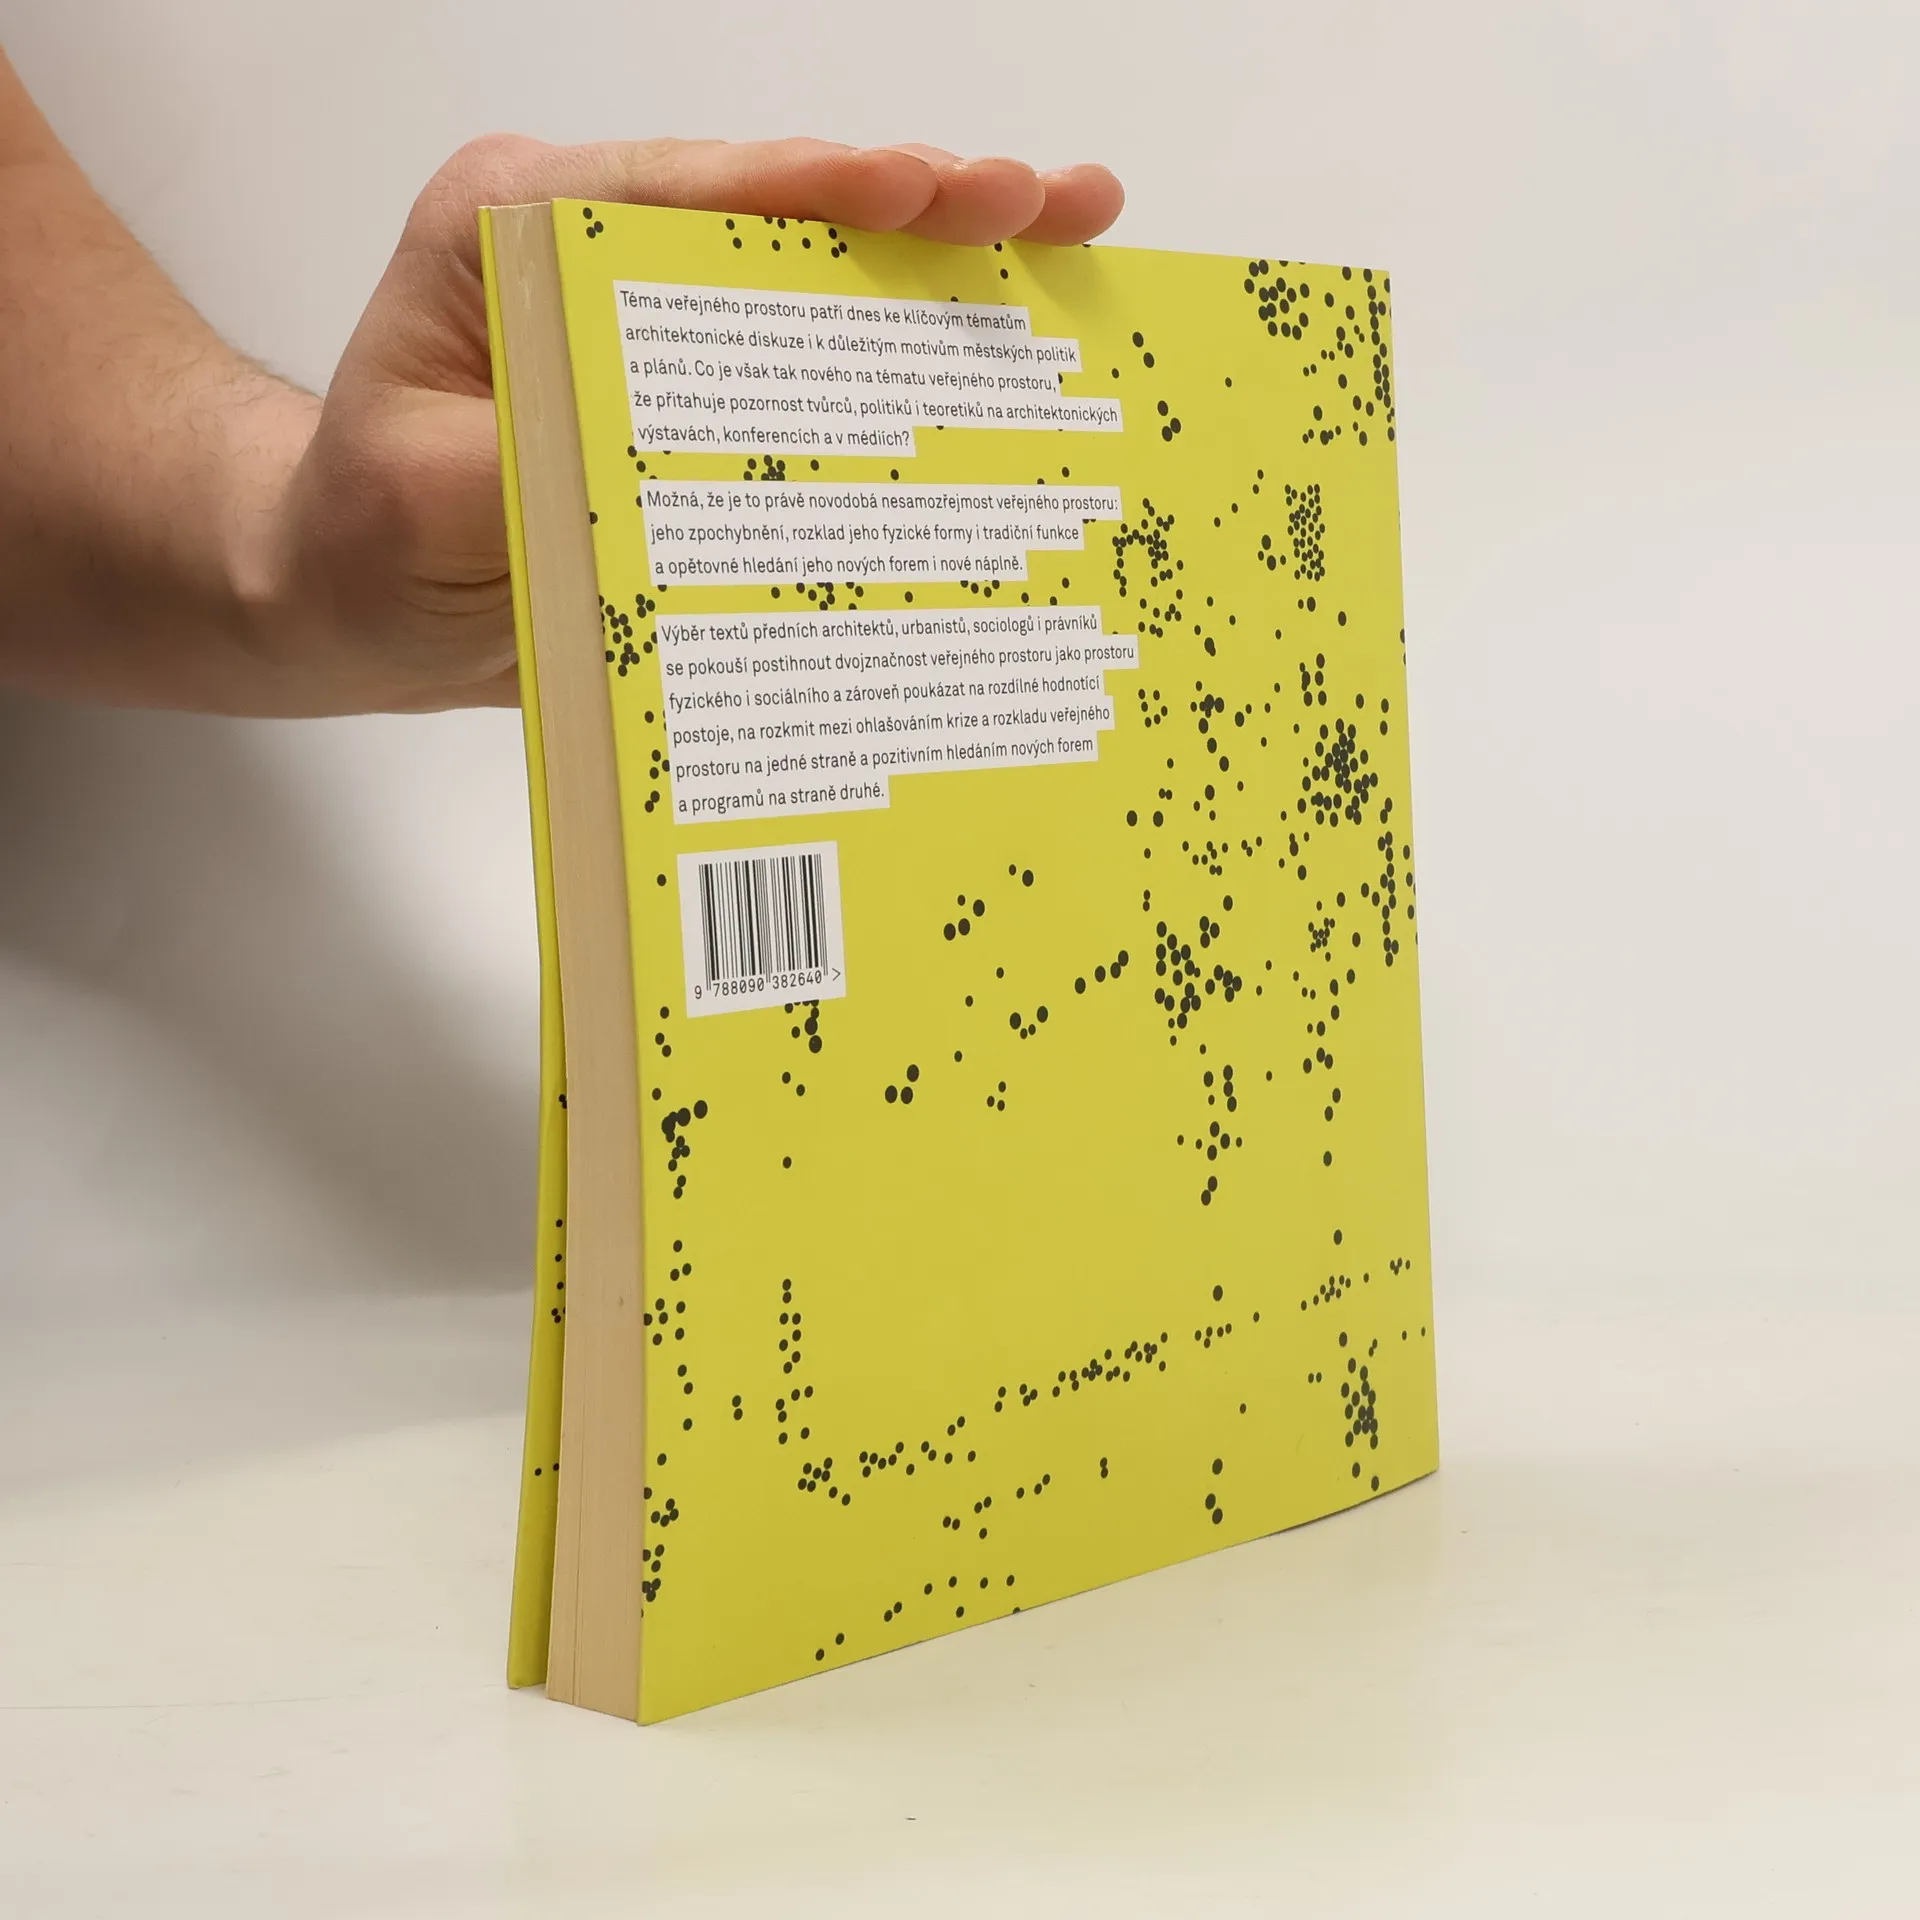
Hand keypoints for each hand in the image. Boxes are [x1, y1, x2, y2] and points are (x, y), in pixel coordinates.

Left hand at [267, 138, 1125, 713]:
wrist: (350, 602)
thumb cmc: (361, 539)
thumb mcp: (420, 500)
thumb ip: (536, 468)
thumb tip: (672, 470)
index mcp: (521, 232)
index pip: (689, 190)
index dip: (821, 188)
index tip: (930, 192)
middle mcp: (602, 255)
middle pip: (784, 212)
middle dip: (929, 206)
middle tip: (1057, 203)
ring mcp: (658, 325)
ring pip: (818, 278)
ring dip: (947, 267)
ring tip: (1072, 238)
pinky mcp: (696, 401)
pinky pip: (814, 372)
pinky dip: (911, 361)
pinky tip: (1002, 350)